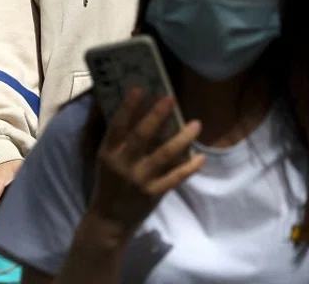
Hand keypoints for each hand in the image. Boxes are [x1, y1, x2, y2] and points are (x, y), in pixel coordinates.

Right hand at [88, 88, 204, 239]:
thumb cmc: (110, 183)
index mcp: (108, 152)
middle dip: (156, 116)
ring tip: (197, 124)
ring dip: (181, 138)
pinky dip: (189, 167)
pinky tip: (201, 157)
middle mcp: (122, 164)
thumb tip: (139, 108)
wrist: (108, 221)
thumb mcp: (107, 159)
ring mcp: (139, 179)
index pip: (117, 125)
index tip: (139, 88)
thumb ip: (120, 138)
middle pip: (141, 136)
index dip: (127, 106)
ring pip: (163, 155)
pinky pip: (175, 178)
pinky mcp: (153, 193)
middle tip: (171, 98)